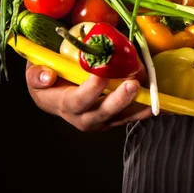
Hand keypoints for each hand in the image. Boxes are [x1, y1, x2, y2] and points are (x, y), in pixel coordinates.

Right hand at [25, 61, 154, 130]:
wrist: (54, 96)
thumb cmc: (47, 79)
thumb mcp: (35, 73)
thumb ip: (37, 74)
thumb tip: (46, 76)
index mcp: (64, 104)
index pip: (78, 100)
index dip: (91, 89)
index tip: (102, 73)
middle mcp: (83, 117)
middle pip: (103, 113)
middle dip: (119, 100)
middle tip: (133, 84)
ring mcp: (101, 120)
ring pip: (121, 116)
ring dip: (137, 105)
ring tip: (152, 93)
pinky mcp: (115, 118)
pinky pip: (131, 116)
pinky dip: (145, 109)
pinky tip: (158, 101)